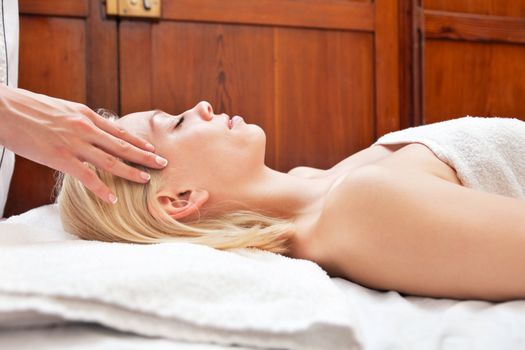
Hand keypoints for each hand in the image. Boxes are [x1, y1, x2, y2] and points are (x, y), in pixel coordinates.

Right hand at [0, 84, 167, 203]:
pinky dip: (101, 188)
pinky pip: (87, 176)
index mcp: (86, 115)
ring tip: (146, 181)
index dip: (139, 142)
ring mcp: (74, 143)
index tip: (153, 149)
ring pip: (111, 160)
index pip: (119, 131)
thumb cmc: (29, 107)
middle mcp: (85, 128)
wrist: (3, 108)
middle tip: (163, 164)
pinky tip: (112, 198)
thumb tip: (93, 127)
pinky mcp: (60, 157)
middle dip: (145, 156)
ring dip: (131, 172)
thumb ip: (80, 120)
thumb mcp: (62, 108)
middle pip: (123, 145)